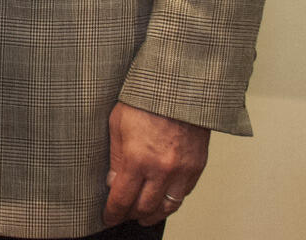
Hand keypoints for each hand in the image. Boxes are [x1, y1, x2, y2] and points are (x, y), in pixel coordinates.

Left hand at [103, 101, 207, 226]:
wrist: (179, 87)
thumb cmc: (145, 99)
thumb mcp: (117, 123)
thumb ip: (116, 157)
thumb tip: (113, 181)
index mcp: (137, 159)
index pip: (122, 199)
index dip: (113, 212)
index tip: (108, 217)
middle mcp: (161, 170)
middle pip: (145, 208)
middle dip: (131, 215)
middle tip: (123, 216)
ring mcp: (182, 170)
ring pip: (168, 207)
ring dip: (153, 214)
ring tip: (143, 216)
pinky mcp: (197, 166)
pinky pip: (185, 194)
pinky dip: (172, 201)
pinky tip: (163, 200)